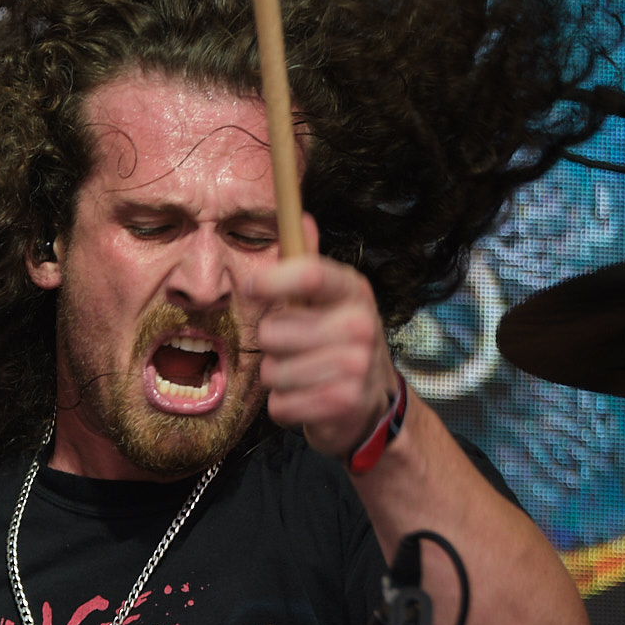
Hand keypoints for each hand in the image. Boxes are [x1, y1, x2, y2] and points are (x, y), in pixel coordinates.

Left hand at [256, 213, 398, 458]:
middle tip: (295, 349)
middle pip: (273, 331)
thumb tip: (300, 217)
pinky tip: (306, 399)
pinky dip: (284, 406)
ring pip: (272, 371)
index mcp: (353, 291)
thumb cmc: (339, 343)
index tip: (252, 286)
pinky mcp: (342, 403)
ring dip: (278, 378)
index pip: (312, 274)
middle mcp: (360, 325)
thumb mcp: (331, 300)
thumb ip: (308, 264)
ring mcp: (354, 366)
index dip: (274, 279)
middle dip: (271, 344)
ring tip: (303, 376)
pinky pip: (280, 404)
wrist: (371, 403)